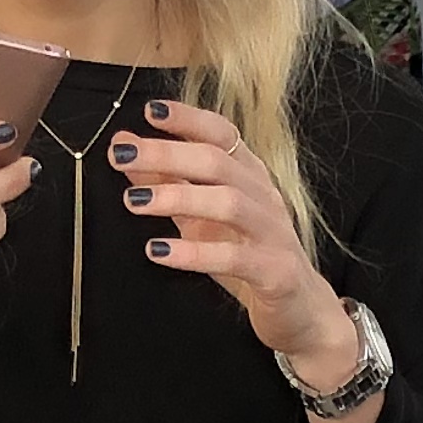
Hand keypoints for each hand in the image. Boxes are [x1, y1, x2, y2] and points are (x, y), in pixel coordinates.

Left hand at [109, 98, 357, 382]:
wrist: (301, 311)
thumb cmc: (247, 256)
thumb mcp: (201, 217)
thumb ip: (167, 182)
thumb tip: (124, 147)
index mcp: (250, 176)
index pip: (223, 134)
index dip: (189, 119)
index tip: (150, 111)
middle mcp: (264, 197)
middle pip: (218, 162)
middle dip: (167, 154)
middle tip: (121, 155)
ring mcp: (273, 233)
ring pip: (229, 203)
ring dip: (178, 197)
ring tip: (133, 201)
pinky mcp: (275, 272)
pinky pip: (235, 258)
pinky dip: (195, 253)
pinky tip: (159, 251)